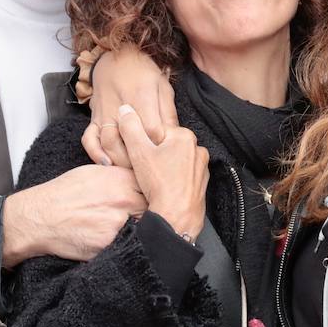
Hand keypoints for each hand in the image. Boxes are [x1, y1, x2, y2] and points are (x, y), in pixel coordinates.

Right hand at [3, 165, 146, 265]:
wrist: (40, 217)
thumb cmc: (64, 193)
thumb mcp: (94, 172)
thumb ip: (121, 174)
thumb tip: (142, 177)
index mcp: (120, 179)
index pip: (155, 183)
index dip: (158, 191)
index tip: (159, 196)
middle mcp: (123, 200)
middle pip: (156, 206)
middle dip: (157, 211)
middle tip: (157, 215)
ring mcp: (118, 223)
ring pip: (147, 227)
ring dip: (147, 229)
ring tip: (145, 230)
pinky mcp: (111, 244)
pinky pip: (131, 244)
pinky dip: (132, 243)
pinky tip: (128, 241)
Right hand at [83, 46, 177, 167]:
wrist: (116, 57)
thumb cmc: (143, 71)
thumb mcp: (163, 86)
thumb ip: (168, 111)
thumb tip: (176, 135)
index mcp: (142, 97)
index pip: (153, 130)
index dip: (162, 145)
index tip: (169, 155)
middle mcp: (121, 106)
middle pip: (129, 141)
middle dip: (141, 160)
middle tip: (153, 172)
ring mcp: (105, 113)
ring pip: (108, 142)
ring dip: (120, 160)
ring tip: (133, 173)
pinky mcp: (94, 118)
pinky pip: (89, 138)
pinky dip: (95, 153)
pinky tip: (107, 164)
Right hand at [117, 104, 207, 239]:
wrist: (176, 217)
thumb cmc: (158, 184)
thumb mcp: (138, 151)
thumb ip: (130, 127)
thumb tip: (125, 109)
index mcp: (184, 135)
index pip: (156, 132)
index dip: (142, 144)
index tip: (137, 157)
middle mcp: (198, 149)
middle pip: (166, 146)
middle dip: (153, 156)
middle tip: (144, 171)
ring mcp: (202, 168)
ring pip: (174, 162)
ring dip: (163, 169)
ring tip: (153, 182)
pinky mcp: (201, 184)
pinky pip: (182, 177)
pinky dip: (173, 181)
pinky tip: (163, 189)